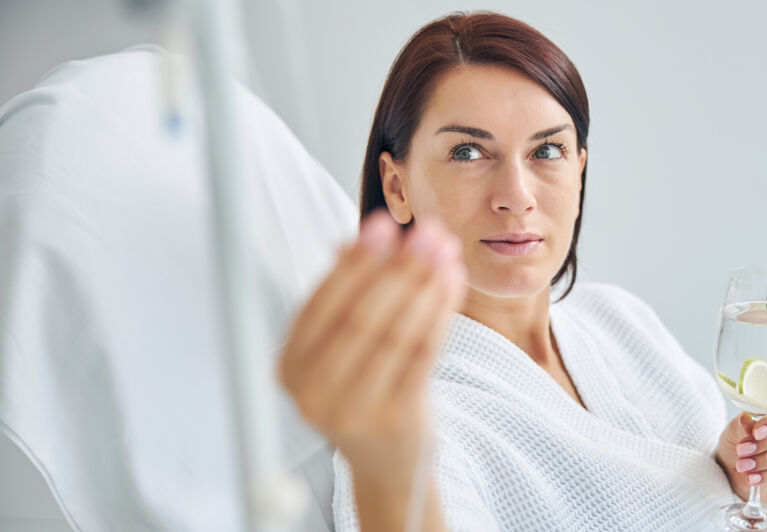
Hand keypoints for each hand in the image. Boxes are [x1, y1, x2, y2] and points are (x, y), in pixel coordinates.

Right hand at [279, 209, 466, 496]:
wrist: (388, 465)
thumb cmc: (365, 392)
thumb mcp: (342, 348)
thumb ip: (347, 295)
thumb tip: (363, 237)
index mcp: (289, 367)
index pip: (322, 304)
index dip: (355, 261)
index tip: (383, 225)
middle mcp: (312, 392)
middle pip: (361, 316)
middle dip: (399, 267)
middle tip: (427, 234)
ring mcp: (353, 410)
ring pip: (395, 333)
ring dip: (425, 284)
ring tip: (445, 252)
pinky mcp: (396, 418)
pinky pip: (423, 353)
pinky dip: (439, 312)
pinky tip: (451, 284)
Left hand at [715, 401, 766, 498]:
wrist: (737, 460)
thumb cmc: (740, 437)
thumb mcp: (735, 428)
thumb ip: (742, 424)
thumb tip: (745, 420)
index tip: (756, 433)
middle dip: (762, 445)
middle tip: (742, 451)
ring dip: (763, 462)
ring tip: (743, 466)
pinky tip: (754, 478)